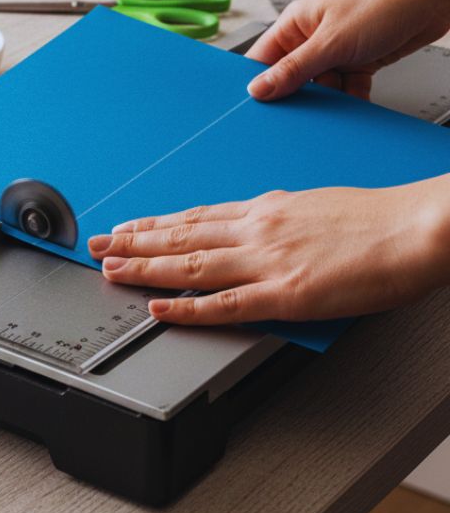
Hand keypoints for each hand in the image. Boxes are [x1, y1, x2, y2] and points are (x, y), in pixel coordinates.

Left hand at [87, 178, 449, 324]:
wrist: (416, 228)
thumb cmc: (376, 218)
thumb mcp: (313, 204)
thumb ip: (277, 217)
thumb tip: (255, 219)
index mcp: (265, 209)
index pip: (194, 217)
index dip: (154, 225)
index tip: (126, 227)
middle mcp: (257, 230)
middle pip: (181, 237)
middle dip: (133, 242)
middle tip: (96, 245)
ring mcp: (267, 261)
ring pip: (191, 265)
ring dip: (145, 268)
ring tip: (110, 269)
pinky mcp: (287, 293)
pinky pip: (226, 304)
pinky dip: (188, 308)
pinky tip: (159, 308)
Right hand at [247, 0, 449, 100]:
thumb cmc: (386, 1)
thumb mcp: (332, 42)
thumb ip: (294, 69)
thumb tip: (259, 88)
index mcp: (295, 24)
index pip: (262, 59)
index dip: (257, 83)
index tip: (257, 107)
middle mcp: (312, 37)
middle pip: (291, 77)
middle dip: (296, 96)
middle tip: (296, 113)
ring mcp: (336, 50)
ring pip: (320, 86)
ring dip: (327, 100)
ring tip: (332, 107)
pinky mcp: (359, 61)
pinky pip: (345, 89)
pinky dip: (350, 99)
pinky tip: (353, 105)